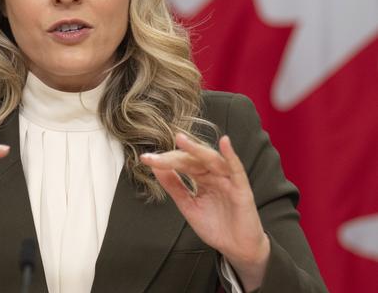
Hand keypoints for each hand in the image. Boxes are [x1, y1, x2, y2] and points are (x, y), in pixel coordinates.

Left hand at [141, 134, 268, 290]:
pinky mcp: (242, 188)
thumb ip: (174, 186)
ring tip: (180, 139)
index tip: (145, 160)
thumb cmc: (216, 226)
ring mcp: (228, 179)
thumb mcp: (188, 205)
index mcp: (201, 177)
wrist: (236, 248)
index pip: (181, 163)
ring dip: (196, 149)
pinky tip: (225, 143)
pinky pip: (237, 169)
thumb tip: (156, 168)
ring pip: (211, 159)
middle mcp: (214, 174)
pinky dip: (231, 155)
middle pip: (192, 159)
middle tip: (154, 156)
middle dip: (173, 157)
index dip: (164, 161)